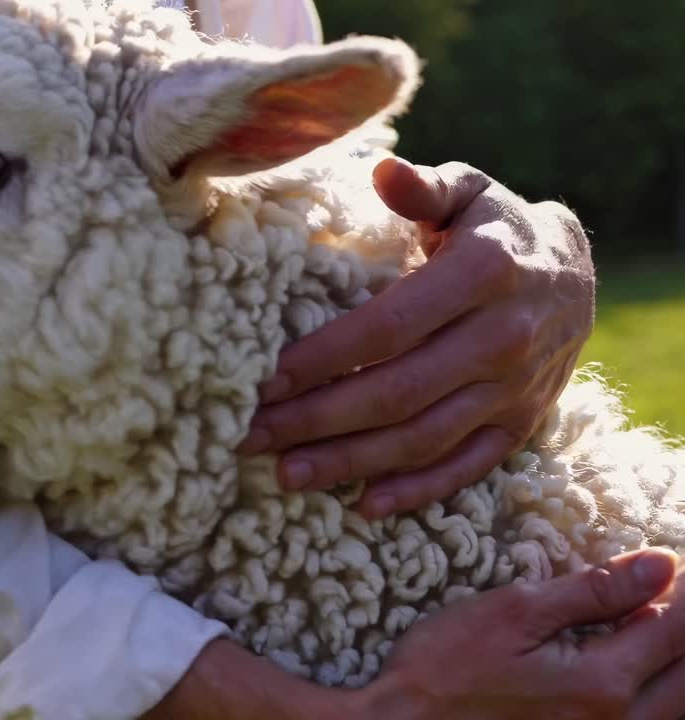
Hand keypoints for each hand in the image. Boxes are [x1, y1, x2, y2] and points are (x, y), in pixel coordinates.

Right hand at [145, 549, 682, 719]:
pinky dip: (656, 694)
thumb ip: (590, 592)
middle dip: (684, 624)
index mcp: (601, 682)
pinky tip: (640, 673)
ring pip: (672, 704)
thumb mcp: (512, 613)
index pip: (673, 627)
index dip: (682, 589)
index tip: (675, 561)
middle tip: (675, 591)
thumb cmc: (442, 669)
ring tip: (659, 627)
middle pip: (683, 672)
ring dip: (675, 664)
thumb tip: (660, 566)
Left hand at [240, 157, 595, 518]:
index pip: (387, 327)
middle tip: (251, 437)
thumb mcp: (468, 191)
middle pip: (396, 393)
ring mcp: (515, 389)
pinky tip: (363, 505)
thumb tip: (383, 170)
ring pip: (424, 438)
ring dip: (352, 463)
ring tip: (287, 474)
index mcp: (484, 275)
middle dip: (317, 421)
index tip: (264, 381)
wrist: (576, 274)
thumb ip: (423, 188)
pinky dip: (416, 491)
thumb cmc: (494, 228)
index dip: (322, 358)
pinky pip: (467, 467)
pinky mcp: (520, 424)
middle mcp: (503, 338)